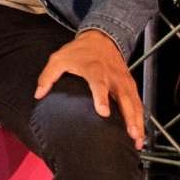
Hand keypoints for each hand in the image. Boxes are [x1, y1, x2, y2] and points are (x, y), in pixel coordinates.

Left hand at [34, 29, 144, 149]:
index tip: (103, 113)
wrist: (101, 39)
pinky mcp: (130, 85)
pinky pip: (138, 103)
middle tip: (130, 134)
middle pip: (124, 98)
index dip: (102, 98)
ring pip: (134, 103)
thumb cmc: (79, 51)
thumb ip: (48, 76)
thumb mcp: (58, 58)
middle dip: (129, 117)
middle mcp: (112, 77)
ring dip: (138, 122)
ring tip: (137, 141)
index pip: (99, 85)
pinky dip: (141, 118)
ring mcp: (123, 82)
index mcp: (95, 70)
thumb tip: (38, 94)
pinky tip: (139, 134)